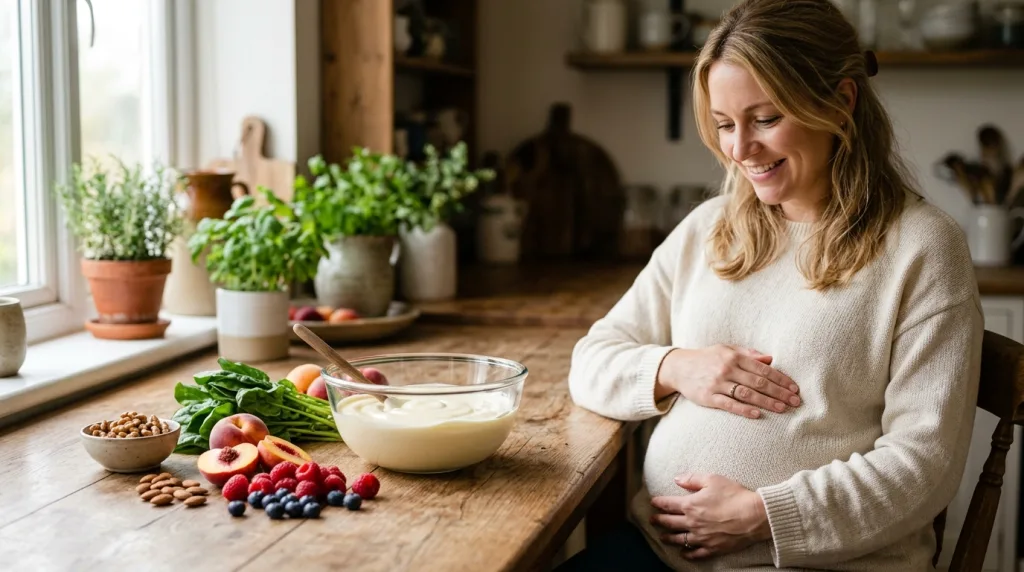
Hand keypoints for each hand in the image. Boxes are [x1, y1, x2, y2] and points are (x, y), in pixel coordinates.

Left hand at [650, 473, 771, 559]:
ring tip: (662, 537)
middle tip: (652, 520)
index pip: (668, 504)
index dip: (659, 503)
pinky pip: (696, 554)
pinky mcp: (713, 548)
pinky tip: (683, 554)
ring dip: (669, 538)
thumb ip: (692, 479)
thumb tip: (676, 479)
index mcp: (691, 505)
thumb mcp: (712, 479)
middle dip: (659, 520)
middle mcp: (693, 523)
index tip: (653, 502)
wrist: (754, 516)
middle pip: (670, 523)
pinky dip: (688, 554)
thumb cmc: (734, 495)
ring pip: (680, 540)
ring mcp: (702, 537)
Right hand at [654, 344, 799, 418]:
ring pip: (747, 394)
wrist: (678, 367)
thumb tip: (771, 359)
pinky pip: (729, 404)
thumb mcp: (726, 350)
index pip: (763, 368)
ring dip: (767, 402)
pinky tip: (758, 414)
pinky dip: (744, 410)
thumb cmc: (707, 358)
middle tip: (795, 401)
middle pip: (758, 382)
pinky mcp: (708, 397)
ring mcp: (717, 383)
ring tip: (782, 409)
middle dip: (779, 392)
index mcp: (734, 356)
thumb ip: (748, 354)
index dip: (781, 379)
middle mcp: (727, 369)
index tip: (794, 388)